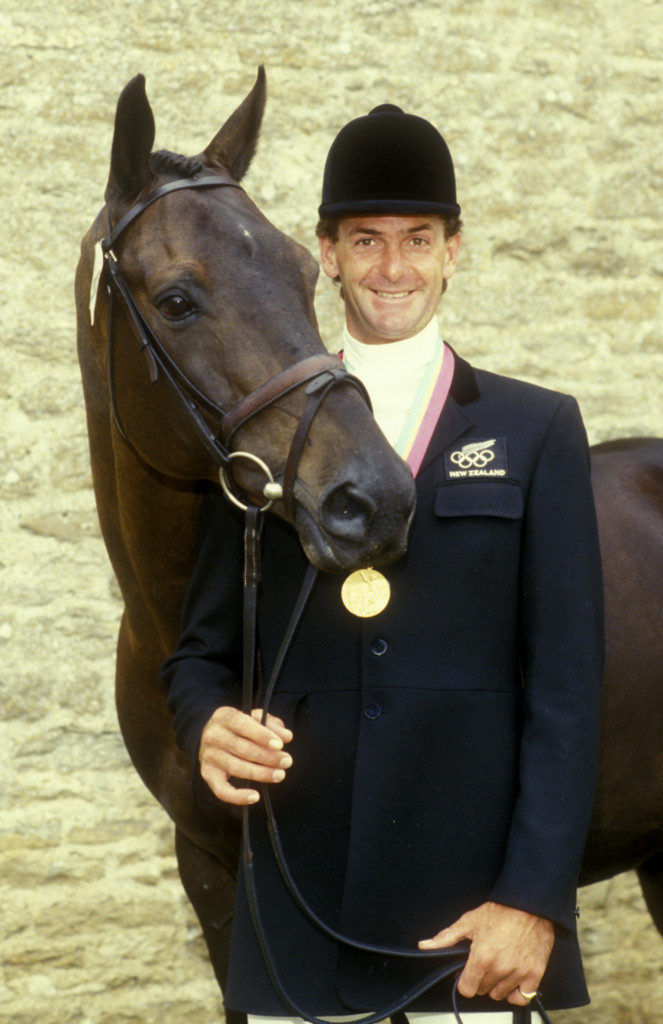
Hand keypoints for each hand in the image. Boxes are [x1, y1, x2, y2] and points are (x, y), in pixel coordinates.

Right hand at [199, 706, 292, 805]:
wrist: (211, 736)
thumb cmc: (239, 727)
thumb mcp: (254, 718)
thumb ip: (271, 724)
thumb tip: (286, 736)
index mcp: (225, 717)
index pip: (242, 724)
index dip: (261, 735)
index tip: (279, 745)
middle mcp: (213, 735)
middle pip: (241, 748)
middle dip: (267, 757)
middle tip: (287, 761)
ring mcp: (208, 756)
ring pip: (235, 768)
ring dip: (260, 773)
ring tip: (280, 775)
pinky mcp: (208, 774)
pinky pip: (221, 790)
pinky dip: (238, 796)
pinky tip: (255, 796)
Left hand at [418, 901, 553, 1005]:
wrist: (529, 904)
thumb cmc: (499, 911)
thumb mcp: (469, 921)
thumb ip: (446, 937)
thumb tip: (424, 945)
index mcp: (481, 957)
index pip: (467, 989)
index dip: (464, 981)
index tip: (467, 973)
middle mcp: (499, 969)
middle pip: (483, 991)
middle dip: (480, 979)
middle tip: (485, 963)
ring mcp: (518, 973)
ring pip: (500, 994)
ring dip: (497, 985)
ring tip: (499, 967)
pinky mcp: (535, 974)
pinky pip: (522, 998)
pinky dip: (517, 992)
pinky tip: (513, 979)